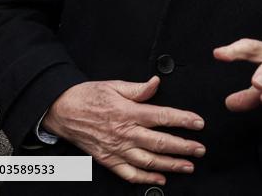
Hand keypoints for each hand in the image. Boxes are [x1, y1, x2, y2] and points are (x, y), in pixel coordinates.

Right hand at [43, 76, 204, 185]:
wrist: (61, 111)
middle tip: (200, 149)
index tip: (199, 123)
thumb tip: (156, 83)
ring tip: (187, 166)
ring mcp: (116, 149)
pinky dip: (146, 178)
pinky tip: (160, 179)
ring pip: (148, 161)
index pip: (163, 117)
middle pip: (160, 142)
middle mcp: (124, 133)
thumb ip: (138, 88)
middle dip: (183, 147)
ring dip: (170, 165)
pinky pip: (129, 173)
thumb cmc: (88, 97)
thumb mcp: (114, 85)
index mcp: (129, 112)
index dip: (183, 120)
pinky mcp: (108, 159)